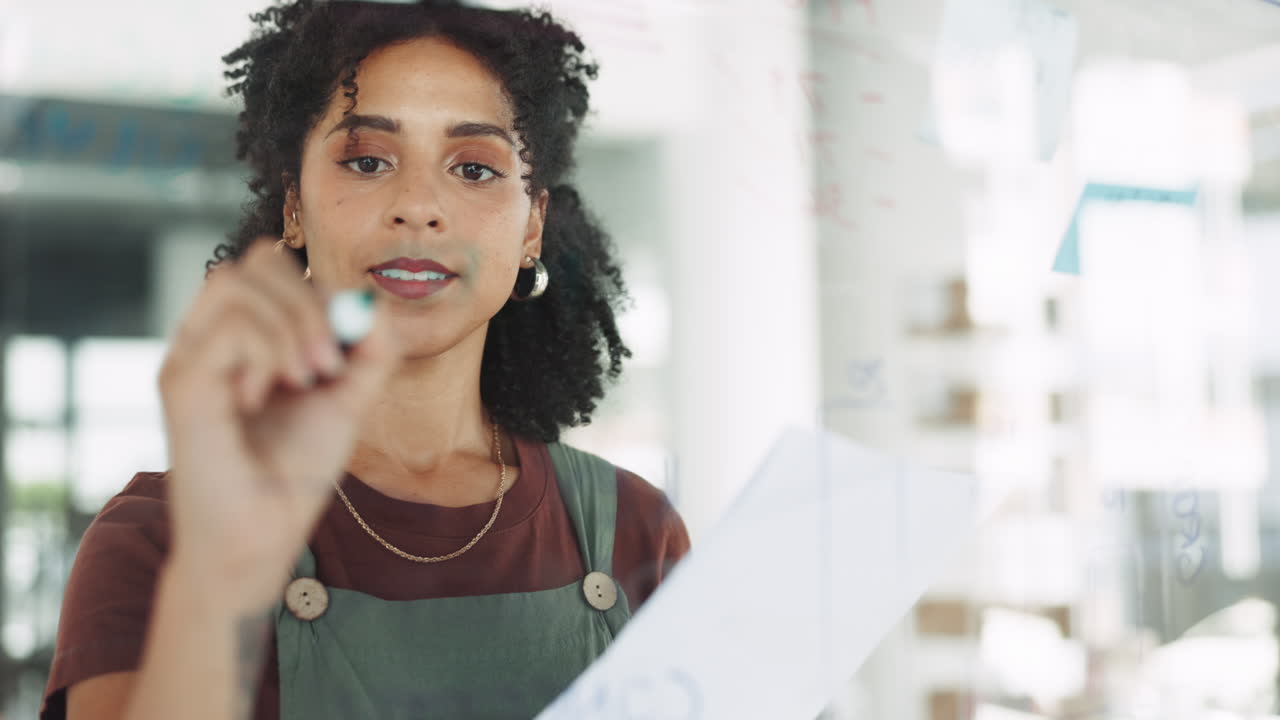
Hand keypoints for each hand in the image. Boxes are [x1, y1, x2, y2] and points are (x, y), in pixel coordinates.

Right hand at [157, 237, 401, 611]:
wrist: (264, 534)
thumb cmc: (294, 470)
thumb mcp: (348, 399)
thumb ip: (372, 351)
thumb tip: (377, 301)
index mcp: (245, 333)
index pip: (275, 266)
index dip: (320, 294)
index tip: (344, 356)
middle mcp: (210, 336)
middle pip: (255, 261)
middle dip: (310, 304)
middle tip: (329, 366)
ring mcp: (189, 356)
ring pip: (234, 283)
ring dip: (289, 327)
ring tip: (302, 381)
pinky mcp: (180, 382)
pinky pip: (228, 328)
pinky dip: (266, 355)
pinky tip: (263, 399)